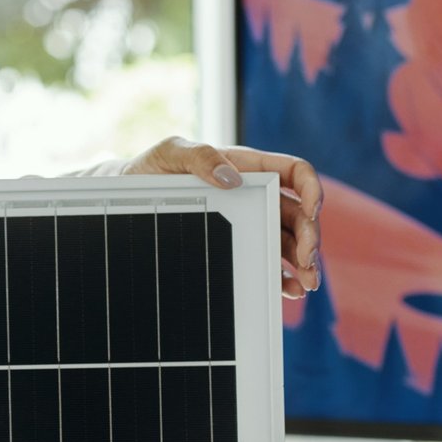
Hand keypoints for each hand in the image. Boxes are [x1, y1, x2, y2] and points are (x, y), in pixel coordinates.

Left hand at [119, 136, 322, 299]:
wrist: (128, 194)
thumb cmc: (150, 169)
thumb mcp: (170, 153)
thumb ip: (199, 156)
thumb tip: (231, 178)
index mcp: (246, 167)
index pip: (295, 172)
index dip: (312, 188)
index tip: (313, 210)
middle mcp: (254, 194)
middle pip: (298, 213)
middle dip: (309, 236)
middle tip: (307, 261)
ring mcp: (247, 220)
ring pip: (287, 240)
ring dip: (302, 261)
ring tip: (305, 283)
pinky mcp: (236, 241)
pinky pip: (266, 258)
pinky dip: (280, 274)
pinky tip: (287, 288)